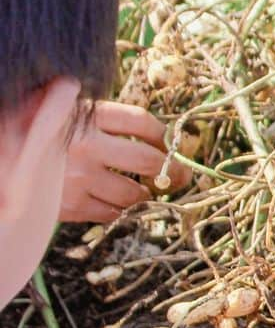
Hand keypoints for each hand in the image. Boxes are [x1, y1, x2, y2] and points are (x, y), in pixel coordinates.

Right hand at [61, 101, 192, 222]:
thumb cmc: (38, 133)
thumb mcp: (65, 113)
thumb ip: (105, 121)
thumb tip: (159, 137)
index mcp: (85, 116)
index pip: (141, 122)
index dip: (164, 135)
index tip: (173, 146)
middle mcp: (85, 146)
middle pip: (148, 161)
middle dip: (173, 172)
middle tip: (182, 177)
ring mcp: (78, 178)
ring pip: (133, 194)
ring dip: (145, 195)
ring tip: (143, 191)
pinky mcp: (70, 206)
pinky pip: (112, 214)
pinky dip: (120, 210)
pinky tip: (116, 203)